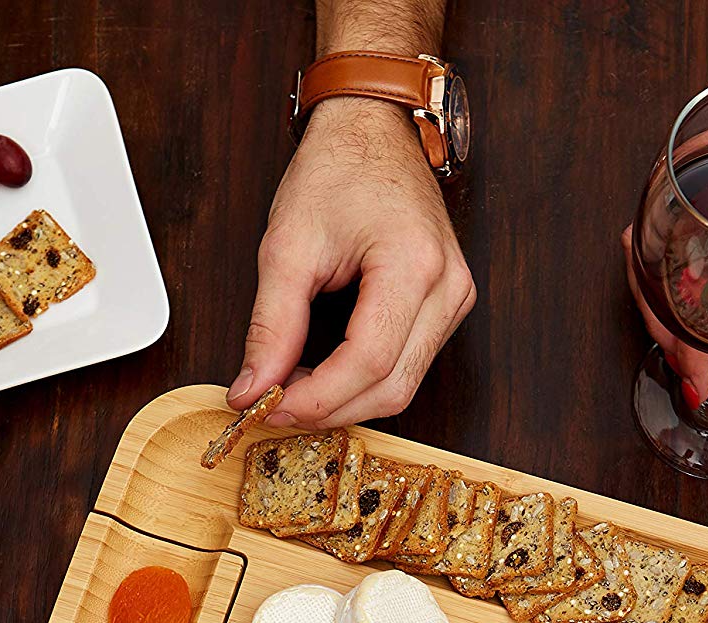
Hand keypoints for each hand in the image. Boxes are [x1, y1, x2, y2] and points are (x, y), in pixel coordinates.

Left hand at [230, 98, 474, 427]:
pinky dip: (364, 381)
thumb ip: (271, 325)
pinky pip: (408, 366)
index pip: (369, 361)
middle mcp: (448, 288)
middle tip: (277, 405)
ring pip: (403, 386)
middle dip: (330, 408)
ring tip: (296, 387)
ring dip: (346, 400)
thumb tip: (253, 388)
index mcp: (414, 265)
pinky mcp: (447, 307)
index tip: (270, 406)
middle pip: (392, 386)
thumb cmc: (338, 171)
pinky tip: (325, 372)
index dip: (318, 397)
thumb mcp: (288, 245)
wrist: (374, 129)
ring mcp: (455, 300)